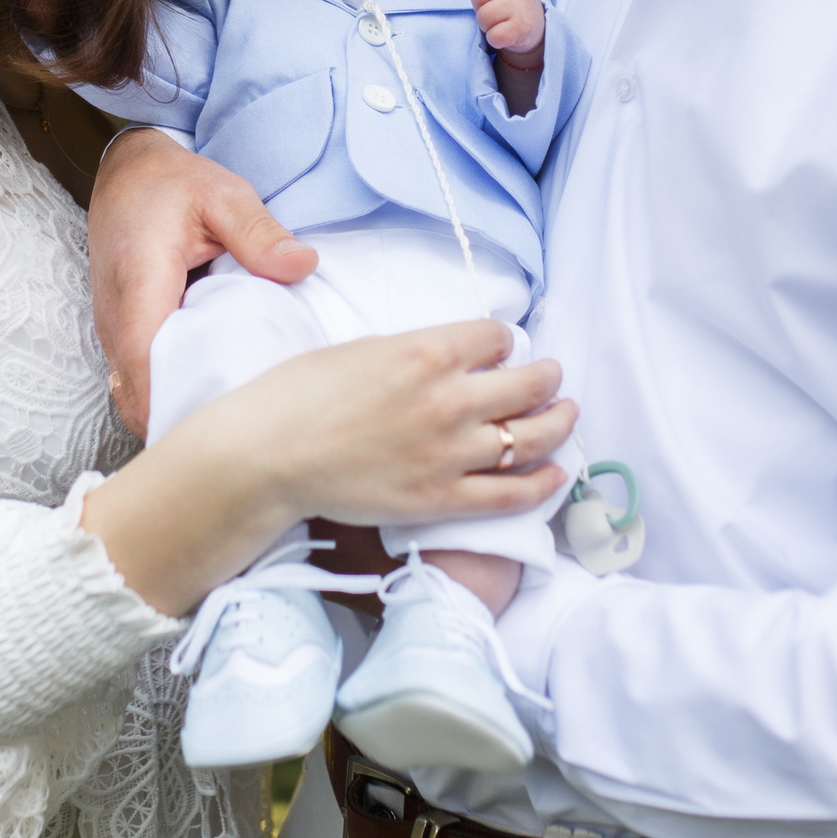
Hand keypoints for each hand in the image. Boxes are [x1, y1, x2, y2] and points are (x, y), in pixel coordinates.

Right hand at [78, 320, 572, 617]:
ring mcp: (451, 453)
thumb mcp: (363, 349)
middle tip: (551, 376)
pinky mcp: (443, 499)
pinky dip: (542, 483)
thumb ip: (415, 351)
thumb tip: (450, 356)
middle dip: (547, 376)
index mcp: (427, 351)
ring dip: (559, 422)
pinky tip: (555, 474)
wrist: (269, 455)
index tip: (499, 347)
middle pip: (529, 383)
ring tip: (567, 414)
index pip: (497, 337)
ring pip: (533, 436)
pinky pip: (512, 493)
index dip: (503, 340)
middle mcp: (450, 399)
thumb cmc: (300, 394)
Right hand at [88, 127, 315, 431]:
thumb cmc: (174, 184)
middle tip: (240, 435)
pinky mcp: (119, 334)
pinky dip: (165, 393)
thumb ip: (259, 232)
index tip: (217, 425)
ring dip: (171, 408)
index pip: (143, 358)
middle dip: (178, 417)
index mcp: (140, 279)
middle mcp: (115, 313)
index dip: (172, 399)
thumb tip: (303, 266)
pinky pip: (135, 378)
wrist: (127, 173)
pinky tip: (208, 395)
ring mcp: (111, 328)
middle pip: (136, 389)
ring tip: (229, 422)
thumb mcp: (224, 195)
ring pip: (132, 390)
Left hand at [442, 0, 545, 65]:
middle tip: (496, 8)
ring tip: (501, 20)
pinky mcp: (522, 27)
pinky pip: (493, 35)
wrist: (534, 26)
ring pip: (483, 16)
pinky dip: (494, 38)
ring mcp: (521, 5)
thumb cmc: (505, 1)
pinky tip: (505, 33)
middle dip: (480, 6)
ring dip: (486, 23)